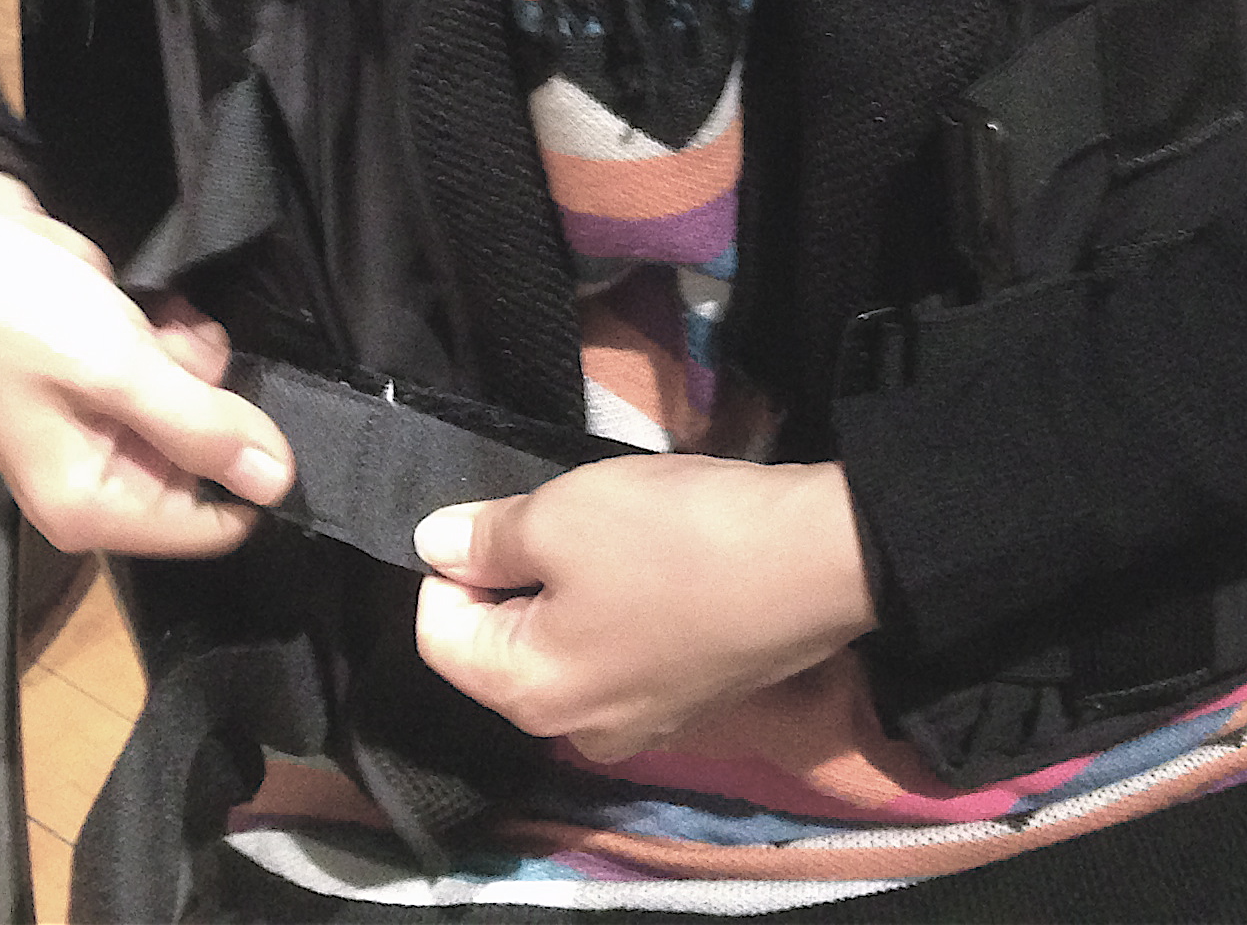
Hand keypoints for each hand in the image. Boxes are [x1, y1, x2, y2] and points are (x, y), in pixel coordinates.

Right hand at [0, 160, 291, 556]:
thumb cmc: (21, 311)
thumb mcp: (117, 369)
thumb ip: (199, 427)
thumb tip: (278, 483)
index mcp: (88, 508)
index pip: (205, 529)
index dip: (244, 476)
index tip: (261, 415)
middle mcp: (97, 482)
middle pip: (205, 464)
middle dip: (207, 402)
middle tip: (176, 351)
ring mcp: (102, 429)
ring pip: (199, 411)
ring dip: (193, 361)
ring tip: (155, 324)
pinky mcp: (110, 382)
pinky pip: (177, 377)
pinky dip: (177, 340)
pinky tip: (154, 310)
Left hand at [411, 457, 877, 762]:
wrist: (813, 563)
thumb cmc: (670, 538)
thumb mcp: (559, 515)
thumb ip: (483, 537)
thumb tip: (433, 546)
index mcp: (527, 695)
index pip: (438, 632)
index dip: (452, 563)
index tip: (501, 515)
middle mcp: (575, 730)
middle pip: (499, 649)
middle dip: (512, 579)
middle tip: (562, 517)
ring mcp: (639, 725)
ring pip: (562, 648)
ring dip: (568, 590)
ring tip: (613, 536)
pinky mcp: (688, 703)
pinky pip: (618, 655)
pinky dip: (618, 609)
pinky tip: (656, 566)